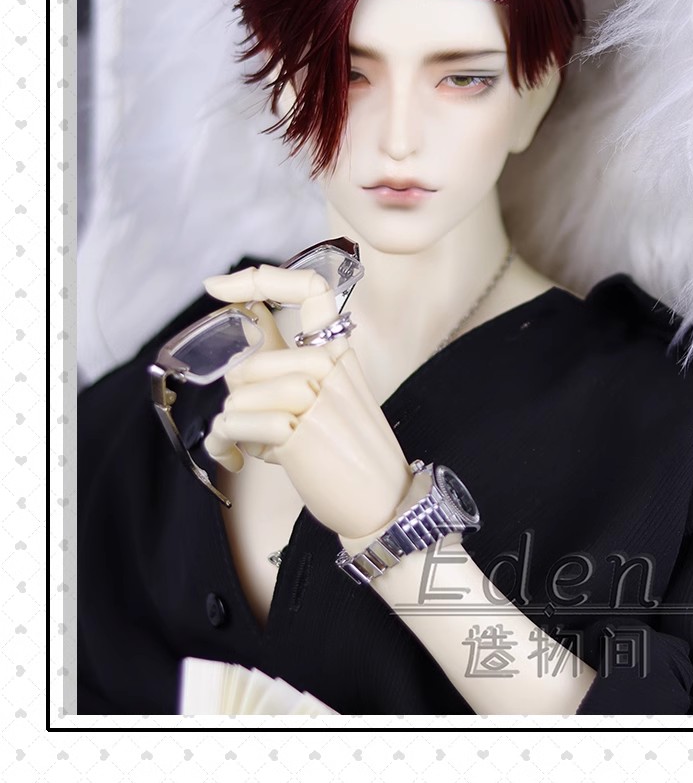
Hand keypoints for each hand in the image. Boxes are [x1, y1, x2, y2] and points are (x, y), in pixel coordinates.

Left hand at [202, 262, 411, 538]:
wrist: (385, 503)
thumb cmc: (347, 455)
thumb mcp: (324, 397)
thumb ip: (286, 366)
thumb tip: (245, 332)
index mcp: (338, 352)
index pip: (309, 289)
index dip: (259, 279)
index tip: (217, 285)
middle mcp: (330, 365)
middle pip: (249, 364)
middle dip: (239, 400)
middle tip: (256, 430)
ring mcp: (318, 395)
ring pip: (237, 396)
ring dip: (232, 428)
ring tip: (255, 448)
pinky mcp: (301, 430)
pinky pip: (235, 423)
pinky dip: (227, 444)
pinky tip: (239, 459)